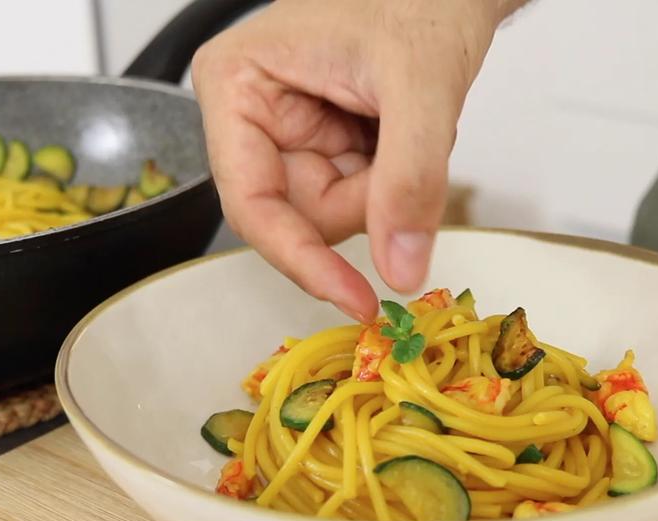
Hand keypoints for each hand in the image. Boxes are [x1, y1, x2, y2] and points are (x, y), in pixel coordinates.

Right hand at [191, 0, 507, 321]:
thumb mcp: (421, 86)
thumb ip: (409, 182)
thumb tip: (400, 270)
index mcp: (236, 84)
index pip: (251, 204)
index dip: (302, 260)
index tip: (356, 298)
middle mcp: (250, 114)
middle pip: (296, 216)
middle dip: (362, 202)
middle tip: (405, 150)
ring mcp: (287, 132)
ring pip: (331, 214)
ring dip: (382, 190)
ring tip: (406, 124)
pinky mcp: (323, 144)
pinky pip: (357, 199)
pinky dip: (391, 182)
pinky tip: (402, 132)